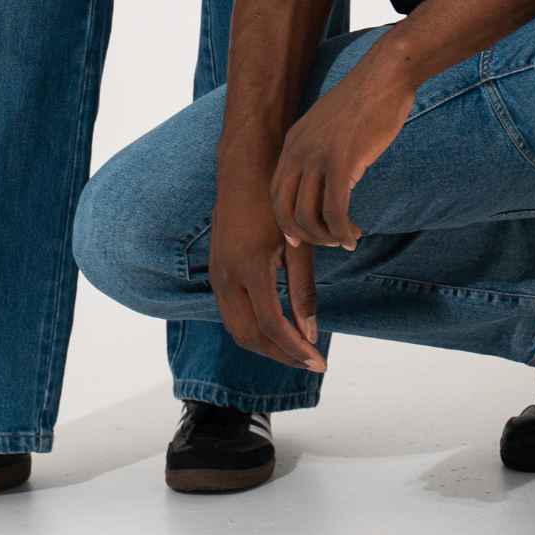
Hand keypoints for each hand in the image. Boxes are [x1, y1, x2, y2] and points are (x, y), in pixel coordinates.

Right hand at [207, 167, 324, 373]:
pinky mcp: (215, 275)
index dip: (296, 349)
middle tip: (311, 362)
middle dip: (282, 355)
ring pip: (237, 330)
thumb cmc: (276, 204)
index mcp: (250, 268)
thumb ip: (303, 291)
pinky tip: (277, 331)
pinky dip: (253, 331)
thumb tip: (312, 334)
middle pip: (251, 336)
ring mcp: (216, 277)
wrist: (244, 172)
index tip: (319, 362)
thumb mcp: (298, 246)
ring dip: (266, 347)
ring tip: (297, 351)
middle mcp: (227, 277)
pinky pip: (230, 316)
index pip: (272, 325)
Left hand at [270, 41, 418, 251]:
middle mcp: (297, 150)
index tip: (305, 238)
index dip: (287, 222)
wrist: (385, 75)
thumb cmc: (367, 100)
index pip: (276, 194)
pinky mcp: (340, 162)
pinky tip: (355, 235)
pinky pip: (334, 211)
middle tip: (330, 243)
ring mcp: (317, 156)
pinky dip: (342, 231)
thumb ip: (321, 149)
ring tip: (346, 239)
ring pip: (308, 216)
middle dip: (305, 236)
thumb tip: (327, 178)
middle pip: (285, 211)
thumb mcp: (332, 125)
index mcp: (293, 142)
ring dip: (327, 237)